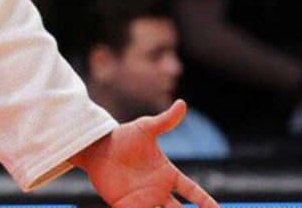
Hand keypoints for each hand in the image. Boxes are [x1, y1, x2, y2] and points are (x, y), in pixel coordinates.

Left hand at [71, 100, 218, 207]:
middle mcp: (158, 191)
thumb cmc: (122, 138)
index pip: (193, 191)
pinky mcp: (126, 206)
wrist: (95, 148)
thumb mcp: (144, 129)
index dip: (206, 202)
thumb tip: (182, 103)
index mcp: (167, 174)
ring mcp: (143, 200)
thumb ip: (165, 121)